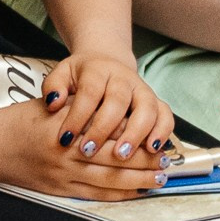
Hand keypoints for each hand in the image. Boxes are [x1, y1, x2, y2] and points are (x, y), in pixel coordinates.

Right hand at [0, 100, 168, 201]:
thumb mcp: (50, 105)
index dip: (134, 135)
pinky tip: (135, 192)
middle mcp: (65, 153)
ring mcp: (62, 175)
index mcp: (65, 126)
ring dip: (137, 181)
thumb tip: (115, 107)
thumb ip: (79, 105)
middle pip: (114, 160)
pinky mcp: (58, 191)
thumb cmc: (20, 120)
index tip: (154, 134)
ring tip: (158, 178)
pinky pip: (94, 195)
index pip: (107, 131)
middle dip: (144, 161)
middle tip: (167, 161)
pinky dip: (117, 195)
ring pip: (108, 181)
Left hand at [39, 50, 176, 165]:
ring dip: (136, 133)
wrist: (108, 64)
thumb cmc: (82, 77)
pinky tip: (151, 151)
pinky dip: (162, 132)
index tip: (65, 139)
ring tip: (121, 156)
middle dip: (104, 128)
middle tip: (89, 151)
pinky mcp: (157, 102)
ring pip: (147, 108)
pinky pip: (166, 115)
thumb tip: (53, 103)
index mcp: (98, 70)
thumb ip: (54, 86)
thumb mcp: (62, 74)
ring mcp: (143, 90)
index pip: (89, 91)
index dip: (78, 115)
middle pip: (118, 100)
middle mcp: (124, 78)